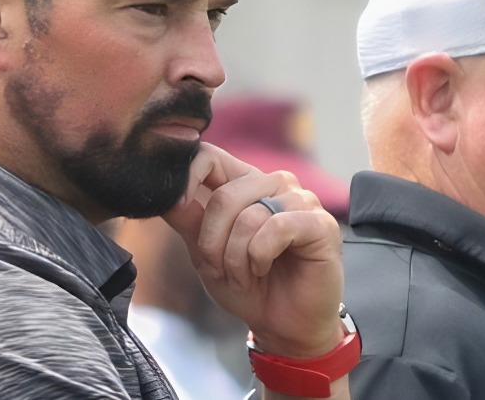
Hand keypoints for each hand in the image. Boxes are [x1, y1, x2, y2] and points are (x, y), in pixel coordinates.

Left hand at [162, 142, 345, 358]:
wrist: (283, 326)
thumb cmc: (250, 287)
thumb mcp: (205, 253)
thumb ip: (187, 219)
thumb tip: (164, 191)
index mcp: (246, 183)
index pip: (211, 156)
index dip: (187, 177)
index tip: (178, 208)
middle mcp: (275, 184)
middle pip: (224, 195)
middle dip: (213, 242)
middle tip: (220, 268)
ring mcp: (301, 200)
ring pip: (249, 215)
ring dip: (237, 257)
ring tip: (245, 274)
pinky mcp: (320, 223)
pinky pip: (277, 228)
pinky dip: (261, 256)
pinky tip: (265, 268)